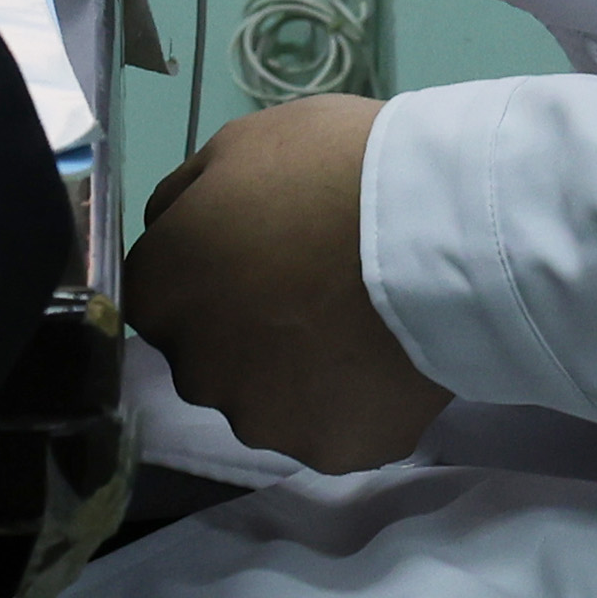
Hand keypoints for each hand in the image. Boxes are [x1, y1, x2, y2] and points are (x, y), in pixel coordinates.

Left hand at [124, 95, 452, 472]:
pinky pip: (332, 426)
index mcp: (161, 294)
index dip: (208, 271)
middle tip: (308, 288)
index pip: (162, 294)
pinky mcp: (332, 451)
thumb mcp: (237, 146)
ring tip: (354, 326)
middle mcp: (195, 371)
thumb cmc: (328, 170)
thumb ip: (185, 201)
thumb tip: (172, 229)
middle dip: (243, 328)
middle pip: (209, 355)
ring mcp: (264, 419)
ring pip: (267, 400)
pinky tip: (383, 360)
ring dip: (295, 372)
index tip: (254, 254)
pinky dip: (351, 402)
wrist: (435, 230)